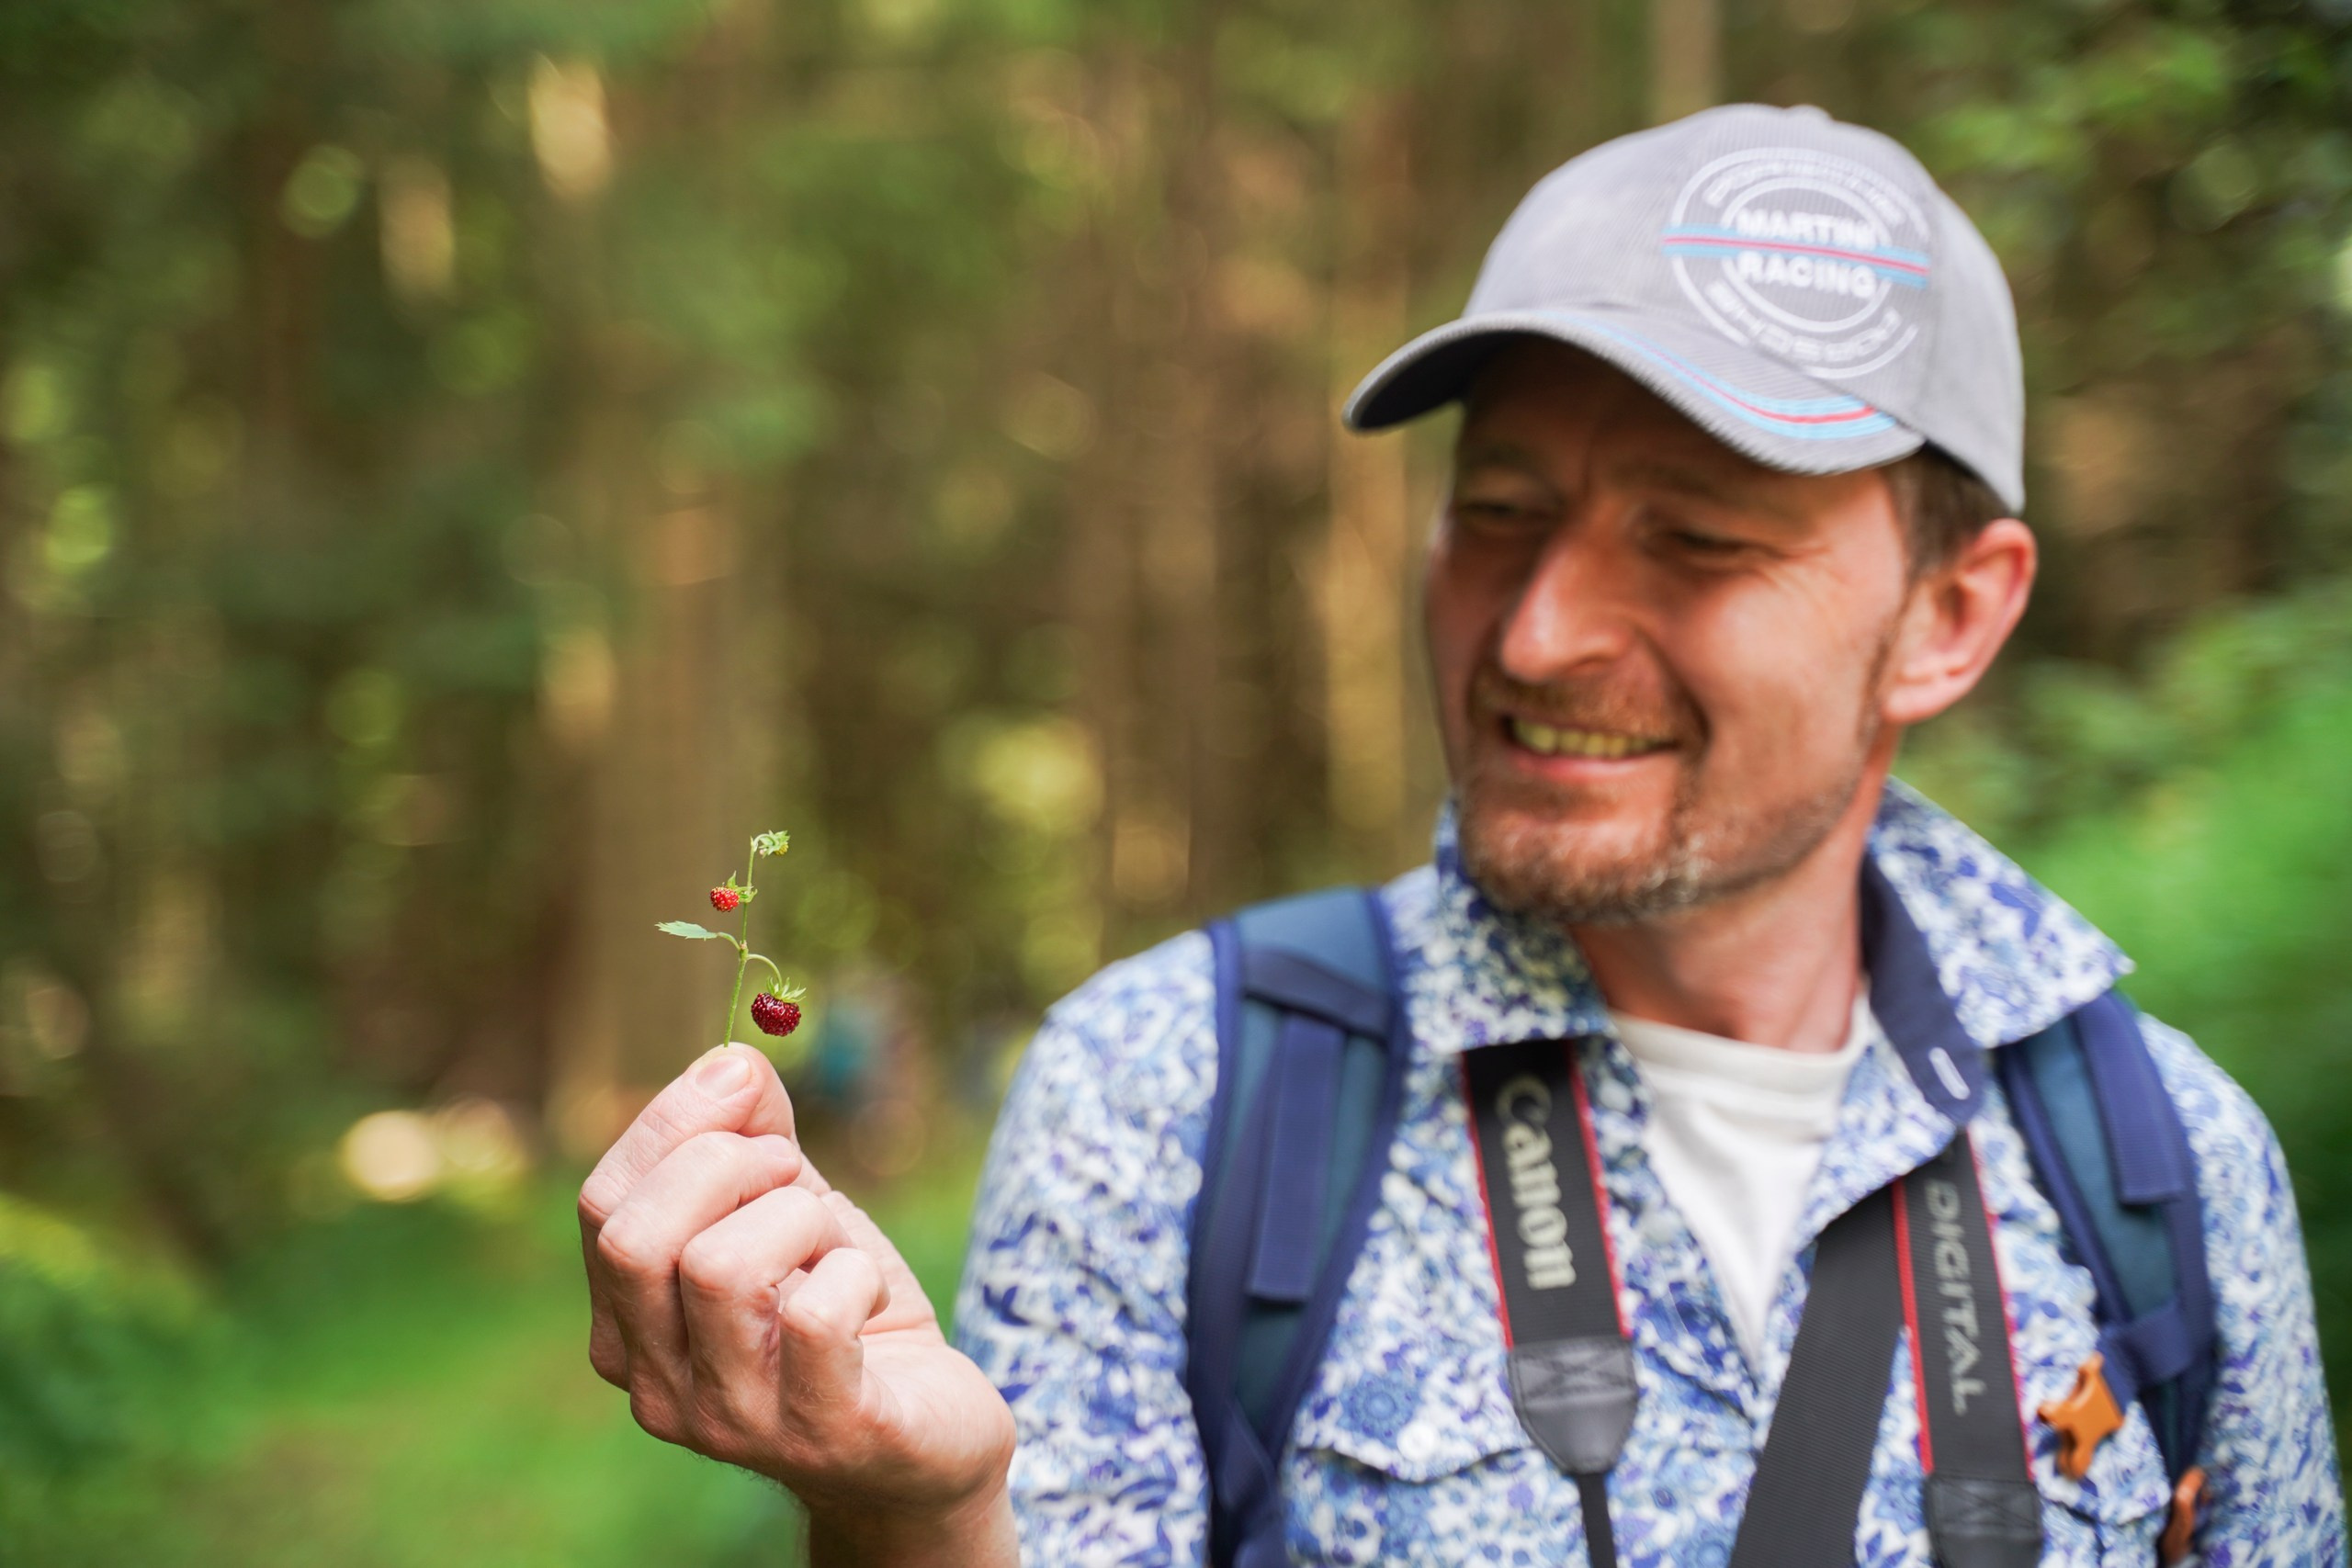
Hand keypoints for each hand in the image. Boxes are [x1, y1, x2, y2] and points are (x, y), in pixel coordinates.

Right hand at [579, 1043, 1017, 1566]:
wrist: (929, 1441)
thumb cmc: (848, 1318)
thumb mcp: (794, 1212)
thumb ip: (755, 1138)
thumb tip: (732, 1062)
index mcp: (629, 1327)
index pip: (599, 1204)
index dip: (671, 1122)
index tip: (741, 1083)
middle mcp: (656, 1385)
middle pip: (633, 1238)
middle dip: (727, 1166)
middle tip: (793, 1175)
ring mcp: (731, 1421)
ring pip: (721, 1269)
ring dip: (800, 1218)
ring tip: (834, 1245)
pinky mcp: (819, 1433)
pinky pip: (815, 1316)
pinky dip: (855, 1272)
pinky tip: (870, 1293)